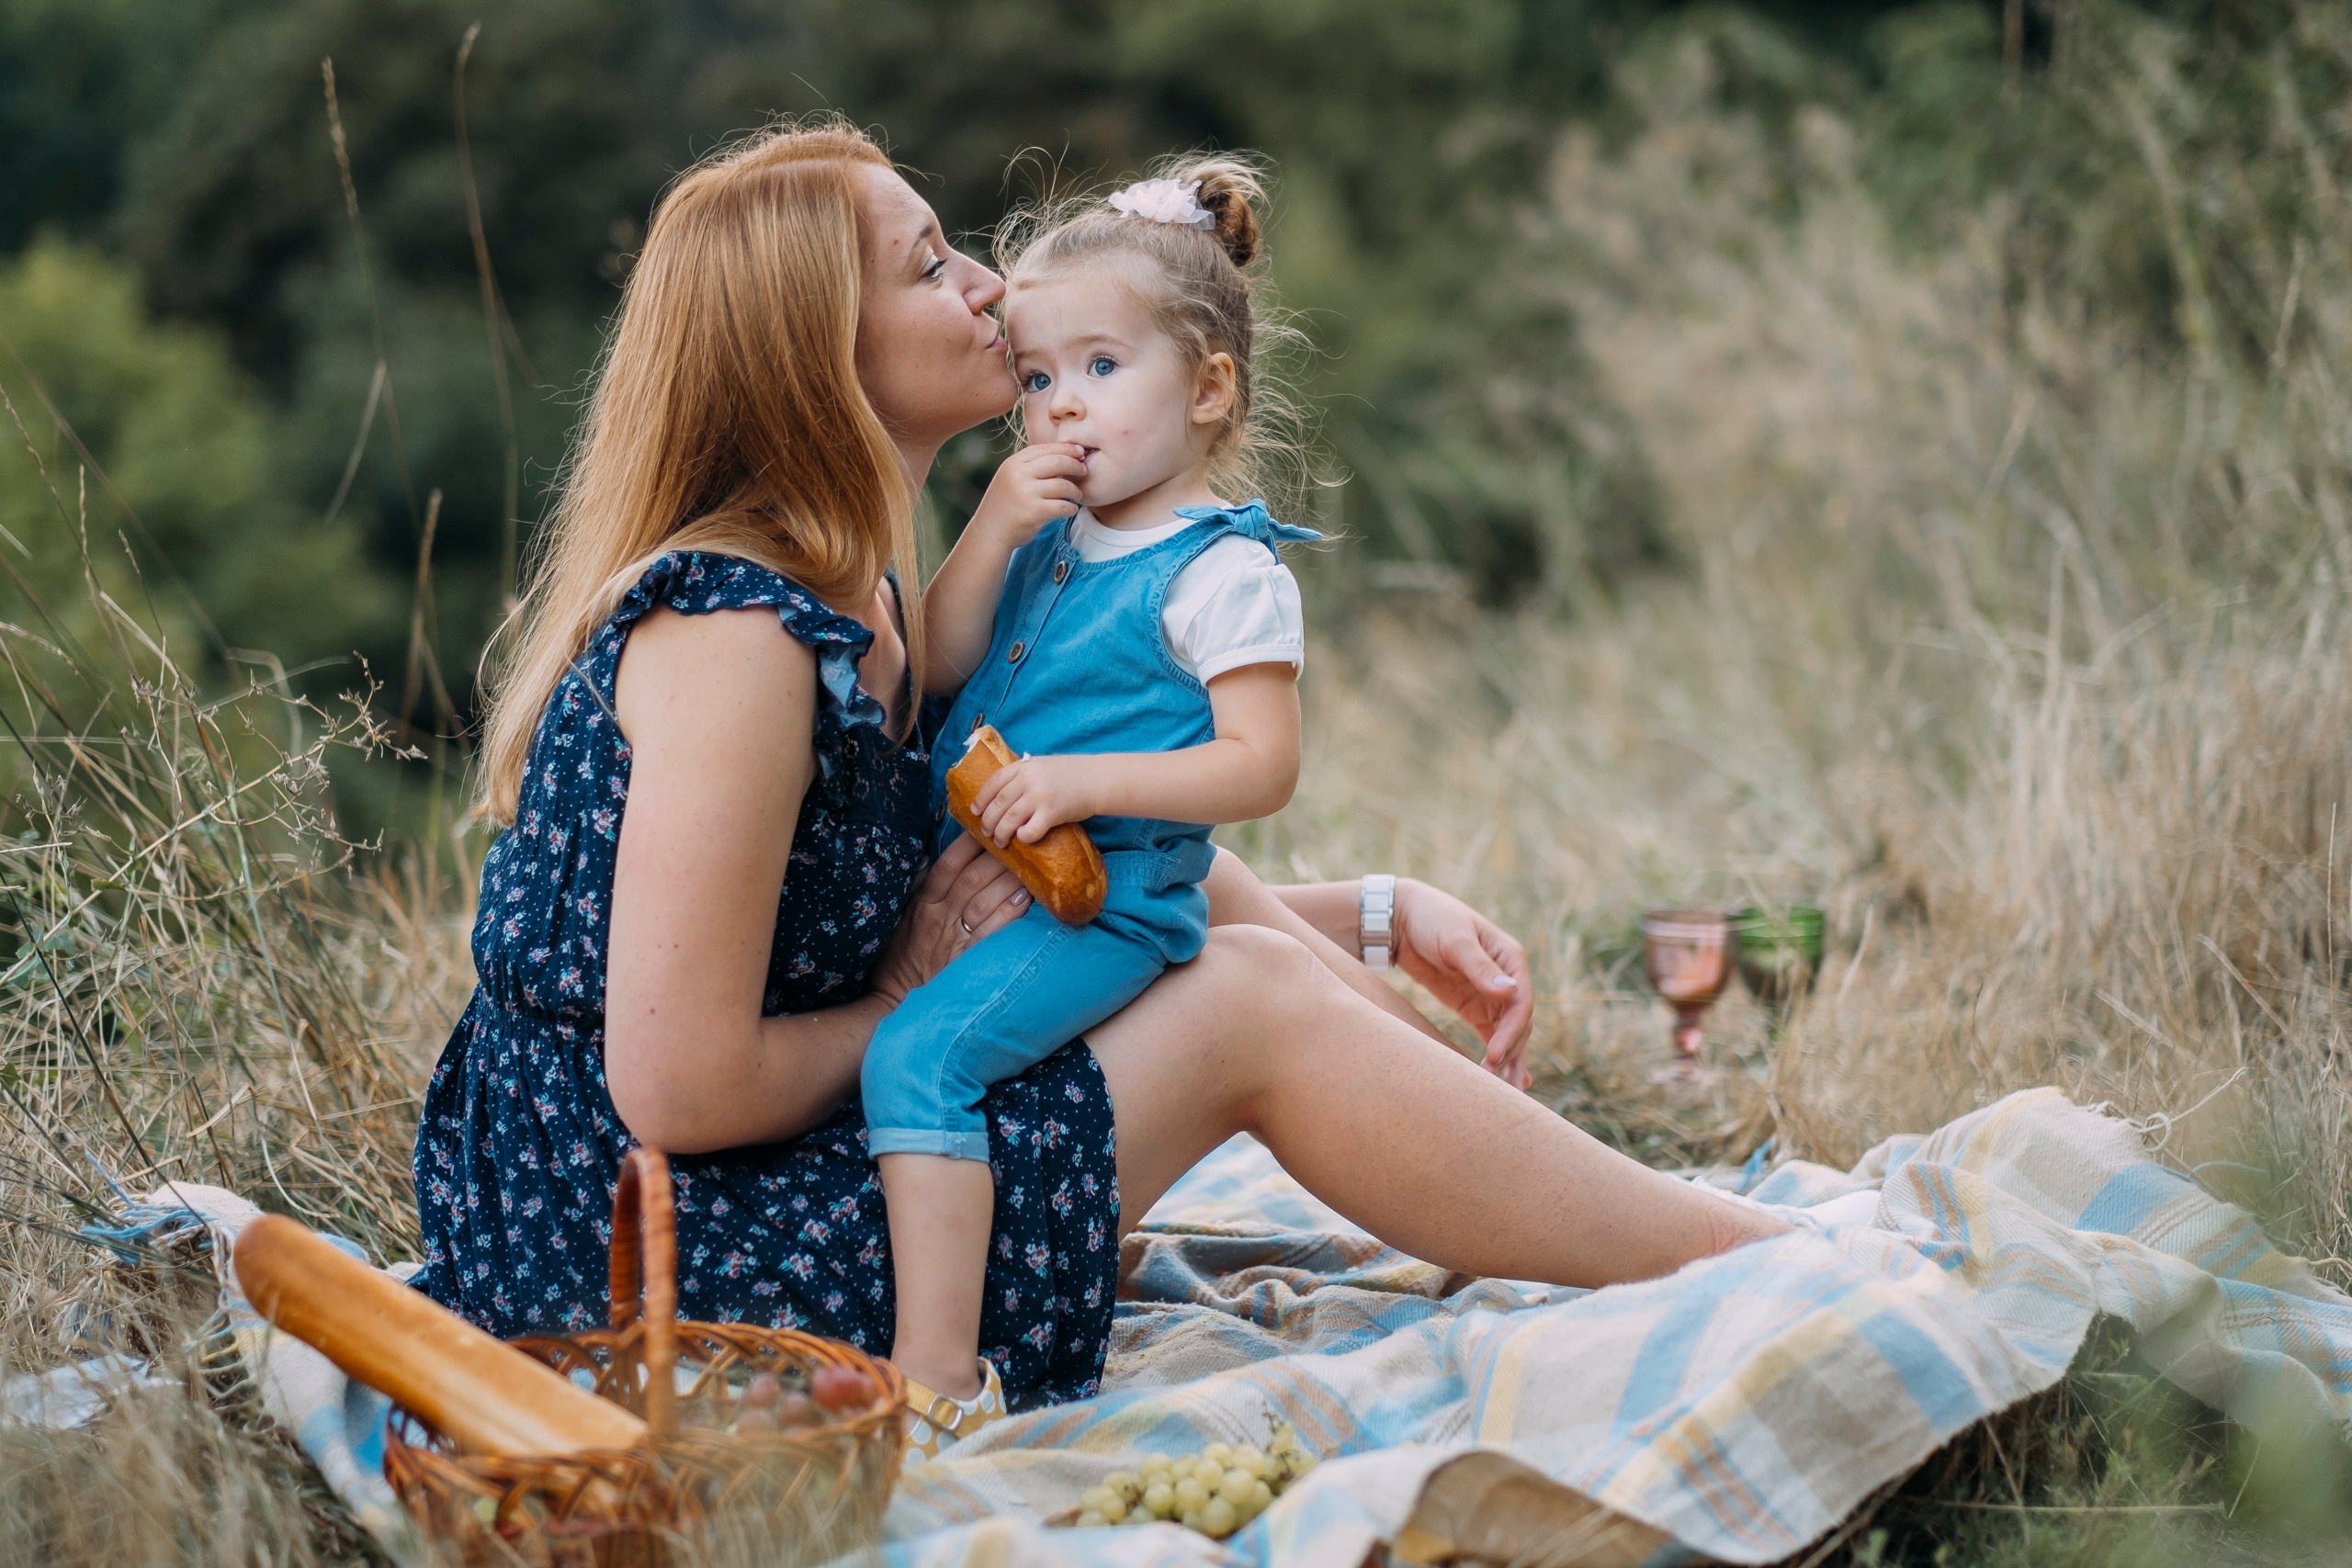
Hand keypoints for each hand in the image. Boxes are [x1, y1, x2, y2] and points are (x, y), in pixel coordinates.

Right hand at [867, 835, 1030, 1007]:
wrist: (894, 992)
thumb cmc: (899, 949)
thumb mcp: (902, 912)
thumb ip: (919, 885)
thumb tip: (932, 856)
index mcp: (923, 901)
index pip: (948, 865)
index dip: (968, 844)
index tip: (987, 827)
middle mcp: (940, 915)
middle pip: (973, 878)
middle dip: (998, 857)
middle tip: (1020, 841)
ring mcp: (954, 937)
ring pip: (985, 901)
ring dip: (1010, 881)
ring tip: (1032, 865)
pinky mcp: (966, 957)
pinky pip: (991, 932)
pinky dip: (1009, 914)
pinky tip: (1026, 899)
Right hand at [968, 442, 1087, 547]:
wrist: (990, 532)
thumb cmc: (1006, 504)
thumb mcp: (1011, 478)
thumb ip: (1032, 466)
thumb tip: (1065, 455)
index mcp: (1013, 463)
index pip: (1046, 449)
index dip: (1066, 449)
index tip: (1080, 452)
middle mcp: (1018, 475)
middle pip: (1057, 462)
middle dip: (1075, 466)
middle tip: (1084, 471)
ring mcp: (1026, 493)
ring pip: (1063, 485)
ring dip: (1075, 490)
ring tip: (1077, 495)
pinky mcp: (1034, 512)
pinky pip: (1063, 506)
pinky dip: (1071, 508)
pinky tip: (1071, 509)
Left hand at [971, 753, 1100, 845]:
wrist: (1098, 779)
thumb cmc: (1071, 774)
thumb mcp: (1042, 765)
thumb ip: (1023, 775)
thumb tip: (1001, 794)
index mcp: (1023, 766)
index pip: (992, 783)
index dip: (981, 799)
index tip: (975, 811)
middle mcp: (1028, 779)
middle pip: (997, 804)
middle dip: (988, 821)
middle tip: (986, 832)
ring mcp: (1039, 796)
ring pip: (1008, 820)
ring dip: (1001, 834)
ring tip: (1001, 841)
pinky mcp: (1052, 813)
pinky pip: (1029, 831)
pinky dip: (1023, 837)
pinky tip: (1024, 838)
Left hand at [1391, 878, 1533, 1087]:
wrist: (1401, 919)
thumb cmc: (1431, 918)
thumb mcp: (1454, 940)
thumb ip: (1479, 967)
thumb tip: (1509, 991)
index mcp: (1510, 958)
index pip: (1521, 1002)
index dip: (1511, 1031)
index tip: (1494, 1054)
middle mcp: (1507, 978)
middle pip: (1518, 1023)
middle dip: (1510, 1052)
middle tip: (1493, 1082)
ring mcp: (1491, 995)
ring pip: (1508, 1034)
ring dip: (1508, 1060)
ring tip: (1505, 1093)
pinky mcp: (1473, 1007)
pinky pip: (1491, 1035)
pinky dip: (1499, 1056)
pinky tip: (1506, 1082)